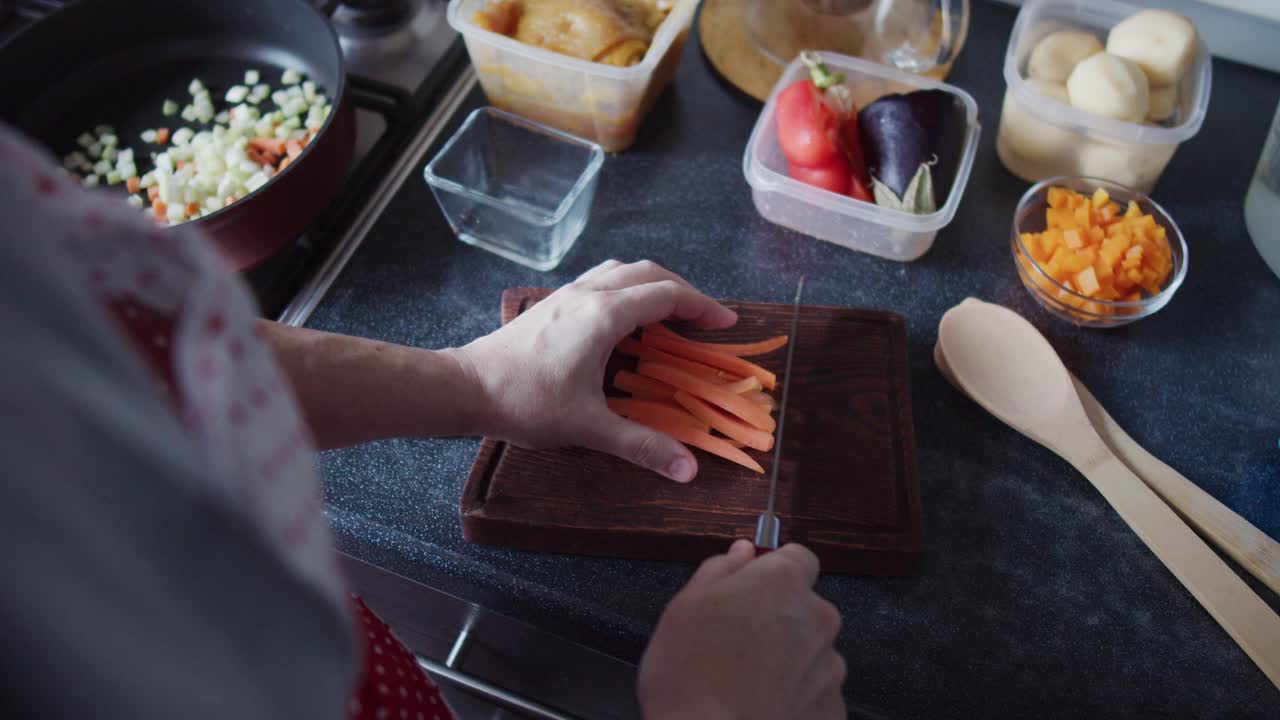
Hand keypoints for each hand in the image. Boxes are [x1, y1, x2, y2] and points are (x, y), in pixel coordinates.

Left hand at [456, 260, 736, 482]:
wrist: (466, 388)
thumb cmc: (526, 403)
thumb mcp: (589, 427)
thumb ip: (642, 445)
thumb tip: (688, 469)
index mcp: (605, 315)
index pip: (667, 295)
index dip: (703, 306)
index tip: (726, 323)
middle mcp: (589, 294)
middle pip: (648, 273)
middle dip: (683, 290)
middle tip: (705, 317)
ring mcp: (567, 294)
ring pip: (621, 270)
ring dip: (652, 283)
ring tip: (670, 313)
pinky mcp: (551, 303)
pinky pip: (600, 280)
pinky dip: (625, 288)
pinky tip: (624, 319)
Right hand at [637, 541, 846, 719]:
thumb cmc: (689, 674)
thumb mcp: (686, 605)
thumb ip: (721, 569)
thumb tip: (742, 552)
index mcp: (783, 583)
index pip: (798, 558)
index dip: (773, 572)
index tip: (752, 588)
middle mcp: (817, 618)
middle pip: (806, 607)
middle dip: (780, 618)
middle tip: (739, 642)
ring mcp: (830, 666)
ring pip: (812, 651)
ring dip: (790, 660)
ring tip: (748, 682)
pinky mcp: (832, 709)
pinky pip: (816, 693)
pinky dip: (796, 698)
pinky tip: (763, 706)